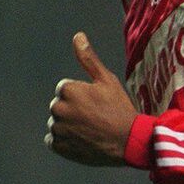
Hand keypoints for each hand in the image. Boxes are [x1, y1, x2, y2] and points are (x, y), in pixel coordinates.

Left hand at [46, 32, 136, 165]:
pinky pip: (55, 141)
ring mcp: (58, 129)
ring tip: (90, 130)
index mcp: (67, 90)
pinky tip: (83, 141)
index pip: (65, 89)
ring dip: (69, 126)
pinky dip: (66, 141)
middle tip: (95, 118)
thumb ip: (88, 58)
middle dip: (73, 110)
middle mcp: (58, 108)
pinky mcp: (58, 146)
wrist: (128, 142)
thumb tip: (77, 36)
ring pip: (58, 123)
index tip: (97, 104)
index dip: (82, 96)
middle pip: (60, 106)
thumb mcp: (107, 80)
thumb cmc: (120, 109)